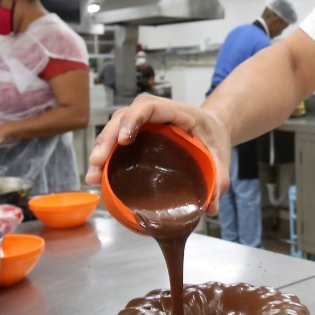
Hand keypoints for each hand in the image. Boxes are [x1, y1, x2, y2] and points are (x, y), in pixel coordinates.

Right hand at [84, 95, 231, 214]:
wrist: (212, 127)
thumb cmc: (214, 136)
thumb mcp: (222, 156)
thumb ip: (220, 180)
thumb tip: (211, 208)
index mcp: (177, 111)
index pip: (149, 106)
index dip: (133, 119)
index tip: (124, 139)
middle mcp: (155, 112)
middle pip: (123, 117)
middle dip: (107, 138)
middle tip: (97, 163)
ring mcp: (142, 121)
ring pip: (114, 127)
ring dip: (100, 148)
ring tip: (92, 176)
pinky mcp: (136, 133)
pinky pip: (116, 138)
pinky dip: (105, 155)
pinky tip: (97, 176)